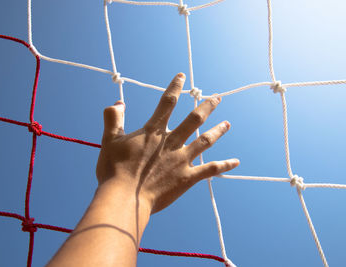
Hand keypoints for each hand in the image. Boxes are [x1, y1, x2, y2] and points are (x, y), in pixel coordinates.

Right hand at [96, 73, 239, 213]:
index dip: (175, 87)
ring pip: (205, 140)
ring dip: (218, 131)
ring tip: (228, 124)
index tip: (182, 76)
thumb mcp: (109, 140)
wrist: (125, 198)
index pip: (167, 102)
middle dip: (207, 106)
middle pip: (194, 119)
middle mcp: (171, 142)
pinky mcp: (187, 178)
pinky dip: (224, 165)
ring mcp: (182, 159)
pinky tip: (236, 162)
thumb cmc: (114, 170)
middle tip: (218, 98)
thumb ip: (113, 118)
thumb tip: (117, 102)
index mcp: (153, 131)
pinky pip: (210, 169)